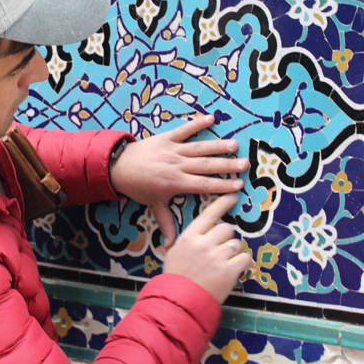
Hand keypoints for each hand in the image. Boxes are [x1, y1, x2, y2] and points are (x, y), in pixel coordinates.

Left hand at [109, 114, 248, 246]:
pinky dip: (196, 123)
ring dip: (218, 146)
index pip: (204, 185)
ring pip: (199, 147)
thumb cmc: (137, 187)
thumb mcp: (153, 205)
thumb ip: (166, 223)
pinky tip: (211, 118)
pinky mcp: (166, 137)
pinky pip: (184, 129)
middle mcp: (177, 165)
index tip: (239, 185)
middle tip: (244, 164)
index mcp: (176, 183)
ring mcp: (172, 150)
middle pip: (206, 166)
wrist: (118, 167)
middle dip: (227, 165)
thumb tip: (172, 246)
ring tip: (235, 145)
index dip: (222, 185)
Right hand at [163, 193, 250, 302]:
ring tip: (222, 264)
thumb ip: (190, 240)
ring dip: (233, 252)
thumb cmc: (176, 277)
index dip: (223, 203)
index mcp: (189, 237)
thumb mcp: (175, 252)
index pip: (209, 214)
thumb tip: (202, 232)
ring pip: (236, 244)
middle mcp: (204, 244)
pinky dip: (240, 263)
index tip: (233, 196)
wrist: (180, 301)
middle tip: (220, 249)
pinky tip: (231, 269)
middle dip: (226, 237)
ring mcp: (217, 257)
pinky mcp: (228, 271)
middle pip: (226, 228)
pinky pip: (244, 258)